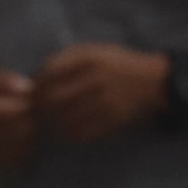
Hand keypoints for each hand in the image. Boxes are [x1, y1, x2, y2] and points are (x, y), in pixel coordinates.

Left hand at [32, 43, 168, 143]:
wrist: (155, 81)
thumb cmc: (119, 65)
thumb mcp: (95, 51)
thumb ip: (68, 60)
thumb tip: (38, 77)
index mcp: (88, 58)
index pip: (49, 73)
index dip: (36, 85)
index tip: (32, 93)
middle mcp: (95, 78)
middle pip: (53, 97)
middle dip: (40, 107)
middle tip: (35, 113)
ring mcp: (105, 100)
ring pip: (66, 118)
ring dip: (53, 124)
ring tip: (49, 126)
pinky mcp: (113, 119)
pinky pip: (84, 132)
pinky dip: (71, 135)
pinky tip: (67, 133)